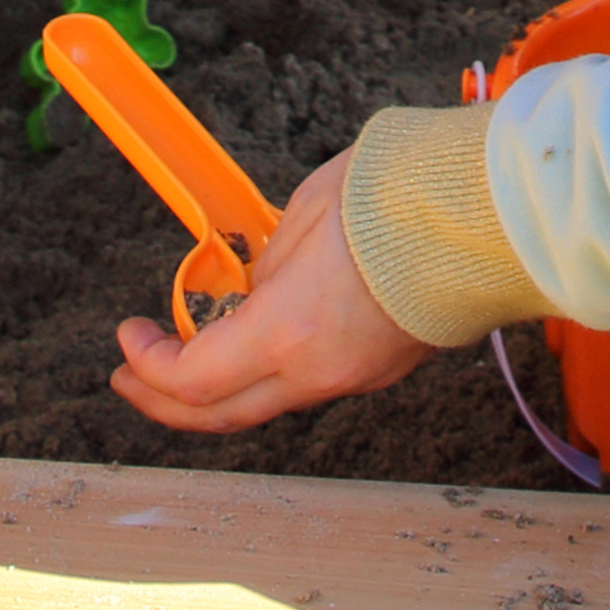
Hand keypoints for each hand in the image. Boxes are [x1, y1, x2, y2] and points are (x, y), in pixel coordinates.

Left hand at [108, 151, 431, 432]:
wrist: (482, 210)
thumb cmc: (389, 195)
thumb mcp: (302, 213)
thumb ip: (268, 265)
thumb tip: (253, 291)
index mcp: (287, 334)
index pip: (194, 380)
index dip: (149, 365)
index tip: (127, 337)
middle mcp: (319, 373)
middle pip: (223, 414)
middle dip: (165, 401)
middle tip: (131, 377)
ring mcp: (357, 376)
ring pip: (268, 400)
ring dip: (218, 386)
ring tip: (188, 351)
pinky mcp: (386, 366)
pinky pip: (311, 381)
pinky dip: (268, 369)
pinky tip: (256, 334)